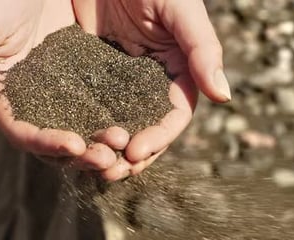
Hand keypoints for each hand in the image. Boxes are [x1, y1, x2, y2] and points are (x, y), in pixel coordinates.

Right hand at [0, 0, 125, 174]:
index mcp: (5, 97)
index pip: (22, 131)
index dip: (45, 142)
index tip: (74, 145)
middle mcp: (32, 102)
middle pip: (55, 140)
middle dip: (81, 154)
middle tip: (109, 157)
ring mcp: (60, 94)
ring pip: (82, 129)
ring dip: (102, 142)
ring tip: (126, 142)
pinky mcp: (84, 81)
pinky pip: (101, 105)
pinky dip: (117, 117)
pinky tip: (136, 122)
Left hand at [73, 0, 230, 176]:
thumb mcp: (178, 9)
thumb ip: (201, 48)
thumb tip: (224, 95)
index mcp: (174, 73)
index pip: (172, 116)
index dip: (158, 138)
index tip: (136, 152)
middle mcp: (146, 84)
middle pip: (142, 130)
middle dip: (129, 155)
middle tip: (110, 169)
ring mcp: (115, 84)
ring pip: (113, 126)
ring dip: (104, 149)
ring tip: (89, 162)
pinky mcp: (86, 79)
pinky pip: (84, 109)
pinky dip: (79, 128)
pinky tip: (68, 141)